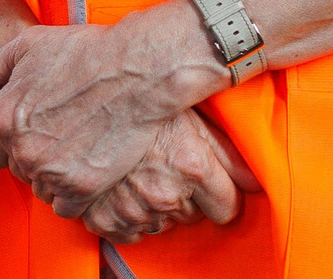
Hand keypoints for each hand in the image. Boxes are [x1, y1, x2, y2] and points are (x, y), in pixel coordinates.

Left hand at [0, 9, 221, 219]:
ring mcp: (52, 172)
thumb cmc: (82, 52)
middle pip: (20, 170)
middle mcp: (22, 151)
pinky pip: (67, 208)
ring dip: (55, 176)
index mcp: (3, 120)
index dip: (13, 141)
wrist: (134, 71)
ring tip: (79, 150)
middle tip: (63, 135)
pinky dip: (74, 195)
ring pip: (42, 190)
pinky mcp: (82, 188)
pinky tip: (89, 169)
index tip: (37, 130)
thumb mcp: (25, 46)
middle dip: (36, 155)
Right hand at [81, 109, 260, 243]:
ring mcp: (133, 210)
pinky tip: (124, 187)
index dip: (222, 195)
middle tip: (166, 164)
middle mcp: (165, 193)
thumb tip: (257, 181)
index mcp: (191, 165)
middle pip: (193, 216)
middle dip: (186, 196)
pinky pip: (130, 232)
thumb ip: (228, 151)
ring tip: (142, 170)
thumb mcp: (188, 113)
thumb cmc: (137, 99)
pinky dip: (129, 214)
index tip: (210, 183)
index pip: (227, 208)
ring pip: (162, 224)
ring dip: (157, 204)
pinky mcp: (104, 220)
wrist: (75, 98)